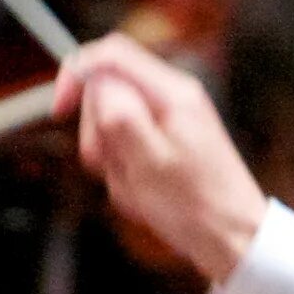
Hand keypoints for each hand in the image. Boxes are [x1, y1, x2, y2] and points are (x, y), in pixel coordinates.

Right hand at [53, 35, 270, 284]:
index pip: (110, 55)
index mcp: (171, 93)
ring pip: (113, 124)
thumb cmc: (196, 208)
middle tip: (111, 167)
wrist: (234, 239)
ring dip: (112, 159)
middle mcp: (172, 97)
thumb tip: (97, 83)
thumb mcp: (148, 163)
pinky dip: (125, 172)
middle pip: (107, 91)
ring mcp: (171, 120)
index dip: (76, 75)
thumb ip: (120, 116)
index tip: (60, 111)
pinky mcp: (168, 143)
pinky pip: (127, 148)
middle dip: (96, 131)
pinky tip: (144, 194)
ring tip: (136, 187)